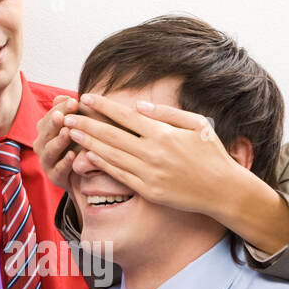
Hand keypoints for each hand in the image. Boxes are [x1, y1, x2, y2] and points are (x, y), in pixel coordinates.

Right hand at [35, 95, 79, 191]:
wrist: (86, 175)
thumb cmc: (81, 144)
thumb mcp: (79, 127)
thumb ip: (70, 112)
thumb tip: (61, 97)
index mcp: (45, 131)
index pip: (50, 117)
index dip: (61, 109)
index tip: (74, 101)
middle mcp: (42, 146)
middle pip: (46, 132)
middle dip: (55, 123)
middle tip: (63, 115)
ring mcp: (47, 162)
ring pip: (49, 151)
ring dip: (58, 141)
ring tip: (68, 132)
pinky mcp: (55, 178)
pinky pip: (58, 170)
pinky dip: (64, 163)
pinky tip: (72, 155)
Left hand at [63, 92, 241, 215]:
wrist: (222, 190)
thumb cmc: (212, 154)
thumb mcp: (196, 125)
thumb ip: (167, 114)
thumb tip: (139, 106)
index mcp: (163, 133)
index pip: (126, 116)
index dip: (103, 106)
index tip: (86, 98)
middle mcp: (153, 153)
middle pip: (112, 135)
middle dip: (87, 123)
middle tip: (66, 116)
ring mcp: (149, 173)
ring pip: (111, 155)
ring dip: (88, 142)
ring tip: (71, 132)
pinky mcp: (148, 190)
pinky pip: (120, 175)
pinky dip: (103, 164)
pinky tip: (89, 154)